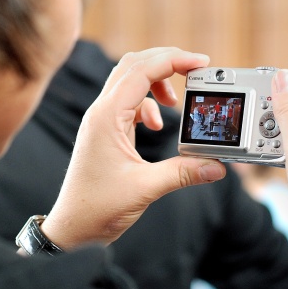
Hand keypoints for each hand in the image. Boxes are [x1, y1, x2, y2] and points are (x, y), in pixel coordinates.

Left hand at [41, 47, 225, 247]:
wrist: (71, 228)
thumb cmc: (96, 208)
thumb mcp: (145, 188)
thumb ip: (182, 173)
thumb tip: (216, 166)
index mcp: (106, 117)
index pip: (141, 70)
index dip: (173, 60)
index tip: (200, 62)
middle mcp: (101, 112)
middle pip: (133, 65)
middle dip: (166, 61)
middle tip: (195, 69)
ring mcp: (101, 120)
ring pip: (130, 81)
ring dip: (157, 83)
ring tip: (176, 103)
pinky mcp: (105, 131)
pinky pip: (129, 103)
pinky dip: (148, 105)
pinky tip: (157, 126)